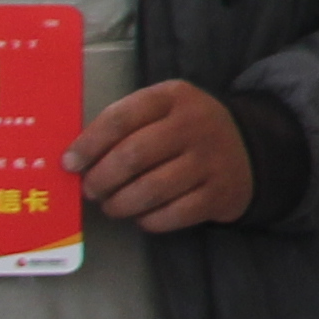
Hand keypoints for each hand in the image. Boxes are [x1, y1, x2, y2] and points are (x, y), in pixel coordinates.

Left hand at [73, 79, 257, 231]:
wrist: (249, 148)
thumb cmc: (187, 130)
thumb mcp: (163, 111)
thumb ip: (124, 126)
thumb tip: (76, 159)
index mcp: (173, 97)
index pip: (120, 118)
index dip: (88, 144)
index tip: (69, 163)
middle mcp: (194, 125)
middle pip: (132, 156)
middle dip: (101, 179)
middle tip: (91, 190)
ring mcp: (210, 160)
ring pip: (150, 190)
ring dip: (120, 204)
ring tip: (112, 205)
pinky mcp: (219, 193)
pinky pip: (172, 215)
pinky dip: (149, 220)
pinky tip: (143, 215)